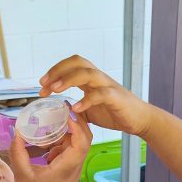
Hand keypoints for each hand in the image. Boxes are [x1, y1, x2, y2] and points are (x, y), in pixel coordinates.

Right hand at [10, 109, 92, 181]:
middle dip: (75, 122)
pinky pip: (70, 152)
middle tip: (61, 110)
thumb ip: (18, 152)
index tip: (65, 112)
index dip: (77, 124)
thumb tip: (17, 133)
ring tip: (51, 125)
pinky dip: (61, 143)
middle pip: (84, 139)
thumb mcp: (22, 175)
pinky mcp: (69, 171)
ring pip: (78, 144)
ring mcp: (74, 169)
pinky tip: (46, 144)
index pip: (81, 141)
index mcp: (67, 167)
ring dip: (67, 133)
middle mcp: (74, 167)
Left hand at [39, 56, 153, 137]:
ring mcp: (108, 85)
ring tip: (55, 90)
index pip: (71, 64)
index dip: (55, 70)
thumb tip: (60, 109)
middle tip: (43, 85)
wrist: (139, 120)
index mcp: (92, 78)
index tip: (42, 84)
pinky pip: (100, 94)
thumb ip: (76, 106)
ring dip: (68, 79)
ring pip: (88, 73)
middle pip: (78, 62)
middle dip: (57, 71)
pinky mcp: (116, 98)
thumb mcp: (90, 110)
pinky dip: (86, 100)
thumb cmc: (114, 112)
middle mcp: (99, 77)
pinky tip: (75, 109)